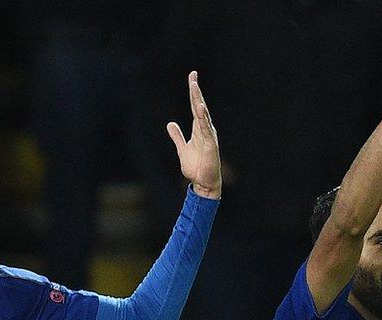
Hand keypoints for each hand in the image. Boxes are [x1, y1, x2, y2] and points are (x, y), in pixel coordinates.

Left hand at [167, 71, 221, 199]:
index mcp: (198, 129)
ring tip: (194, 86)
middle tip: (192, 74)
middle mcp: (204, 129)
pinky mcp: (210, 144)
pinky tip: (200, 107)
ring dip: (198, 100)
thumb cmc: (196, 167)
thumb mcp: (182, 148)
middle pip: (199, 106)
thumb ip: (177, 136)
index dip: (193, 92)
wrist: (203, 183)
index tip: (192, 77)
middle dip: (195, 90)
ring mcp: (208, 136)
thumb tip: (170, 123)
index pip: (195, 106)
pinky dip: (203, 118)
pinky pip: (205, 128)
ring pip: (202, 114)